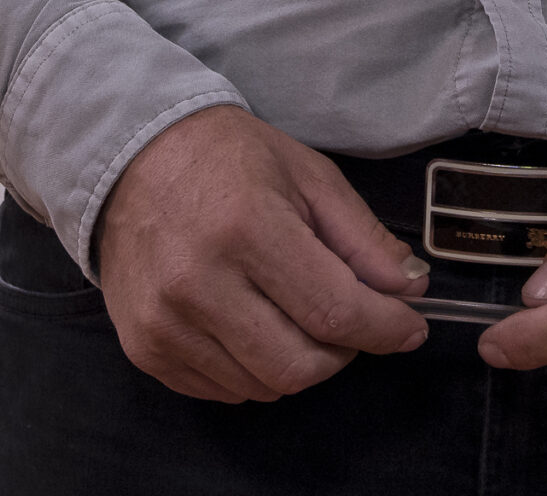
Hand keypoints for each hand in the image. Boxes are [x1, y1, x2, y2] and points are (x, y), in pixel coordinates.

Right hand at [93, 104, 430, 400]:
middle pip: (299, 364)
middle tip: (351, 318)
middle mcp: (200, 283)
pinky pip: (222, 391)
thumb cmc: (229, 158)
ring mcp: (166, 323)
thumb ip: (363, 237)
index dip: (384, 328)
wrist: (134, 156)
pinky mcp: (146, 349)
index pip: (333, 310)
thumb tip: (411, 290)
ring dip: (301, 363)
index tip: (411, 328)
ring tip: (300, 315)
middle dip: (344, 351)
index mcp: (248, 228)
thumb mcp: (309, 175)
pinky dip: (255, 371)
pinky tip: (258, 327)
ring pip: (263, 385)